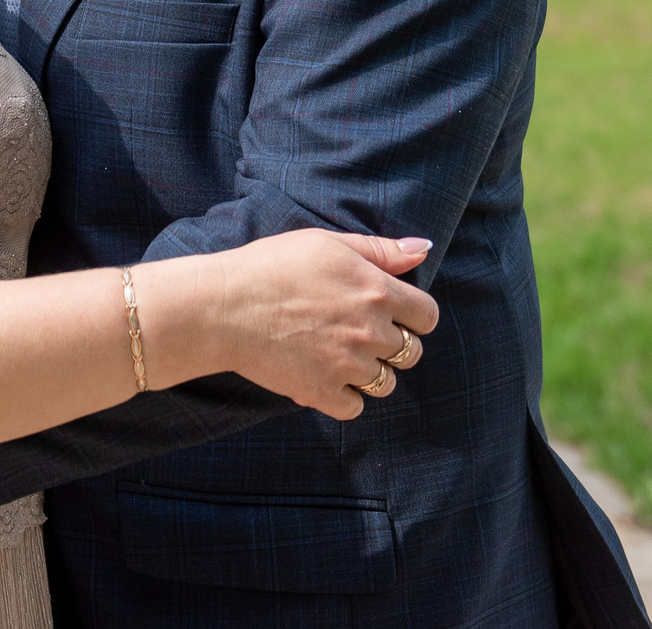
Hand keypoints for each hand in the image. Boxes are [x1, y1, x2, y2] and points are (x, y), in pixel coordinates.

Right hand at [141, 230, 439, 420]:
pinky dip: (344, 397)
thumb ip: (381, 250)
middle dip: (392, 345)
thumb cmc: (272, 265)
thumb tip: (423, 249)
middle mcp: (371, 330)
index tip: (394, 315)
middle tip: (358, 334)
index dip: (414, 317)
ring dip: (370, 373)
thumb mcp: (328, 243)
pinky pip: (355, 408)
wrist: (224, 306)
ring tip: (339, 355)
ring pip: (386, 383)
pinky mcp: (323, 392)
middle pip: (411, 353)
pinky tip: (325, 377)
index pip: (427, 317)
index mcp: (377, 290)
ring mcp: (349, 365)